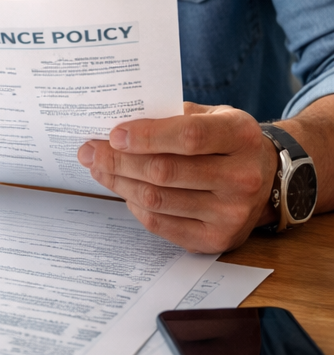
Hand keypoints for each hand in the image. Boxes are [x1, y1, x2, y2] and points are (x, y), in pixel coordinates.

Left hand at [76, 103, 278, 253]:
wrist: (266, 177)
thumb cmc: (225, 139)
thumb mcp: (210, 115)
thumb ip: (170, 116)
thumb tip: (117, 128)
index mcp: (241, 136)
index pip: (189, 137)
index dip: (146, 136)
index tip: (113, 134)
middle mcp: (242, 178)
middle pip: (165, 171)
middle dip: (118, 160)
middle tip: (89, 151)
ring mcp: (232, 214)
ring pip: (157, 199)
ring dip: (118, 182)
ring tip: (98, 167)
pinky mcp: (217, 240)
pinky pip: (160, 224)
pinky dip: (134, 205)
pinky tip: (123, 188)